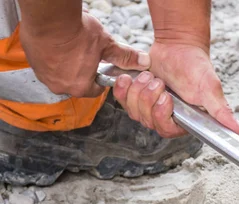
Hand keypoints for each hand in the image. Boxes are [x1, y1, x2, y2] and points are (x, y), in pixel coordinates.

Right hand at [19, 11, 150, 97]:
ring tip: (72, 49)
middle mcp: (60, 86)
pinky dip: (53, 59)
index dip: (100, 78)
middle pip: (77, 84)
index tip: (100, 68)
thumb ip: (124, 56)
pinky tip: (58, 46)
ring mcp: (44, 76)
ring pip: (60, 75)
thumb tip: (144, 62)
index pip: (95, 90)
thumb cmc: (77, 32)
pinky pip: (46, 65)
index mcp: (80, 87)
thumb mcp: (106, 44)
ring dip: (67, 65)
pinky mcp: (33, 64)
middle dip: (83, 72)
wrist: (48, 17)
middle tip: (86, 55)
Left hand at [112, 42, 238, 137]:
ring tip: (150, 76)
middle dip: (149, 98)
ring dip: (138, 90)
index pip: (167, 130)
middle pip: (147, 120)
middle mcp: (166, 118)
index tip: (166, 97)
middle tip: (159, 81)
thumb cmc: (197, 66)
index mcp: (185, 120)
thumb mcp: (210, 88)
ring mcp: (149, 109)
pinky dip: (124, 89)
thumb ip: (221, 110)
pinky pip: (123, 102)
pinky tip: (130, 78)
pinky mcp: (136, 98)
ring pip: (134, 111)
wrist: (179, 47)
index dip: (161, 115)